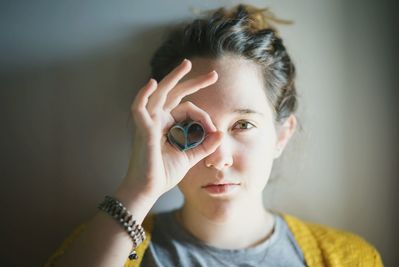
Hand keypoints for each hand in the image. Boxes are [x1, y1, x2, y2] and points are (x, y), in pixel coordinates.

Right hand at [123, 59, 222, 198]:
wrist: (149, 188)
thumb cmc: (164, 172)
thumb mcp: (190, 156)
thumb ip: (205, 145)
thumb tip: (221, 133)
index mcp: (169, 124)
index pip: (188, 109)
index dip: (205, 117)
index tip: (214, 130)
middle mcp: (159, 119)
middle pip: (176, 94)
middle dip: (194, 82)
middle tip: (214, 75)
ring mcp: (149, 122)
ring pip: (160, 93)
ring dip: (173, 77)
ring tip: (187, 64)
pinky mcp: (143, 129)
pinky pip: (139, 107)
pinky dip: (143, 94)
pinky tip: (152, 83)